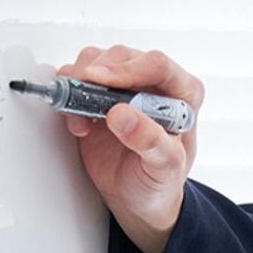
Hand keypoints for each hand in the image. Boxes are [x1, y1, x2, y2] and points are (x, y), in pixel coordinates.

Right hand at [55, 45, 202, 252]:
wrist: (138, 196)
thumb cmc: (159, 180)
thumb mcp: (164, 168)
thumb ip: (150, 142)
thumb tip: (122, 114)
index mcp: (183, 93)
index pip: (158, 65)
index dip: (127, 70)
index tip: (100, 81)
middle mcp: (154, 83)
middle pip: (121, 56)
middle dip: (97, 76)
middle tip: (84, 102)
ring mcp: (123, 85)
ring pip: (95, 60)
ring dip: (80, 85)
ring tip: (83, 120)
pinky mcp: (97, 95)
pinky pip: (76, 78)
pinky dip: (69, 95)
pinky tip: (77, 121)